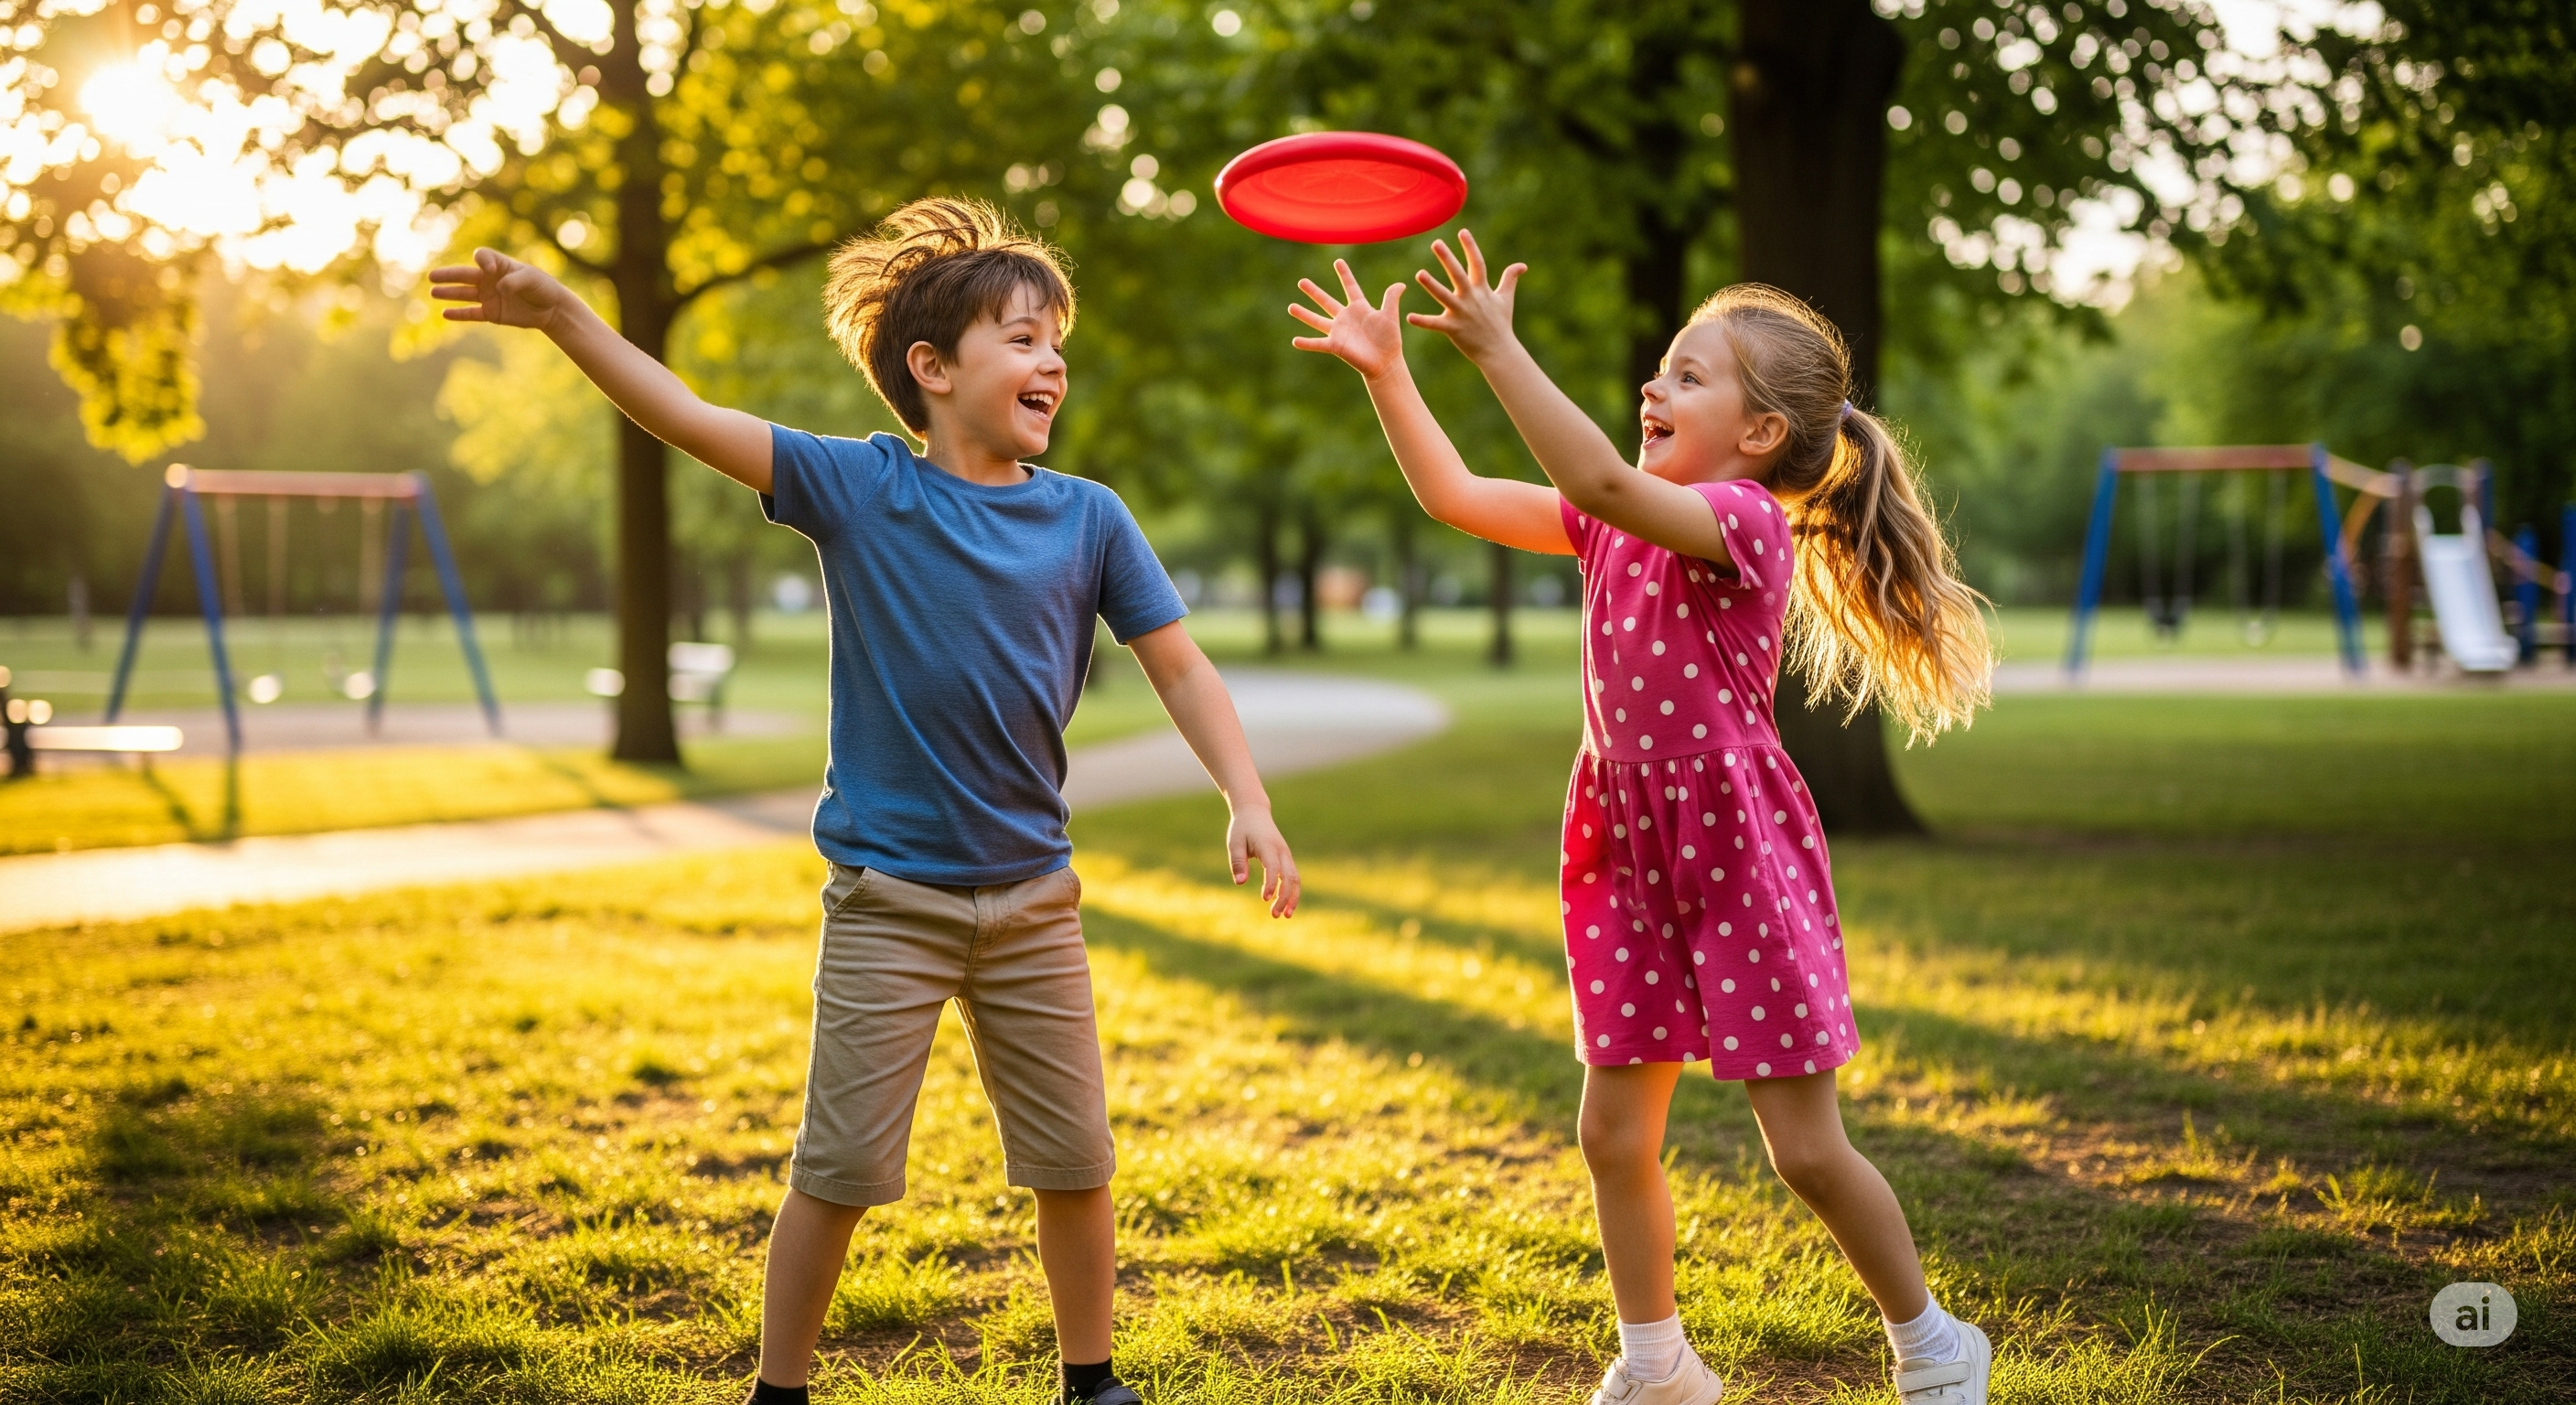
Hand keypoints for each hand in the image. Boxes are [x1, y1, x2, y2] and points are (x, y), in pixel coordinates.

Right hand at [429, 248, 579, 331]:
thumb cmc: (543, 288)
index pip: (483, 256)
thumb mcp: (532, 280)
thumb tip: (499, 288)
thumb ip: (515, 281)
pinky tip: (445, 313)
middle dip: (448, 275)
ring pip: (464, 294)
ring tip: (433, 292)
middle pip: (465, 275)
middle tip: (431, 276)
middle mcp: (490, 280)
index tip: (485, 267)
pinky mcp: (491, 313)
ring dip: (449, 293)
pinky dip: (459, 314)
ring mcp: (489, 297)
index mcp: (500, 265)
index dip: (481, 260)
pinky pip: (472, 313)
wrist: (552, 309)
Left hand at [1227, 805, 1300, 918]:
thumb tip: (1240, 883)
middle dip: (1284, 897)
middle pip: (1289, 877)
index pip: (1273, 867)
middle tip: (1275, 915)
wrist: (1255, 812)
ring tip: (1284, 915)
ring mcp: (1286, 855)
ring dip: (1291, 897)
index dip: (1271, 884)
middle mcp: (1281, 851)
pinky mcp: (1286, 858)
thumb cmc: (1242, 828)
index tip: (1265, 899)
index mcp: (1267, 846)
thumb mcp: (1234, 842)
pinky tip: (1285, 905)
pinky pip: (1293, 877)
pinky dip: (1292, 891)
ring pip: (1295, 878)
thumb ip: (1237, 862)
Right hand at [1288, 259, 1407, 381]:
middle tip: (1301, 281)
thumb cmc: (1389, 340)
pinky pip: (1318, 343)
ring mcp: (1339, 332)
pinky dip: (1306, 343)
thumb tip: (1401, 284)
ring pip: (1317, 320)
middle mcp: (1346, 318)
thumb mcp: (1390, 316)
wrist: (1385, 362)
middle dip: (1313, 291)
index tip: (1338, 262)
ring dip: (1304, 314)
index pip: (1350, 287)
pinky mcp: (1335, 346)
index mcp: (1359, 308)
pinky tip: (1294, 341)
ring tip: (1291, 307)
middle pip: (1326, 301)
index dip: (1344, 275)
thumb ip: (1391, 299)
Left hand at [1408, 230, 1525, 362]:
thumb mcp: (1506, 298)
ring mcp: (1462, 313)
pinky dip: (1423, 321)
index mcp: (1482, 290)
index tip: (1462, 231)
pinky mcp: (1454, 329)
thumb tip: (1522, 265)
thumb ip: (1510, 279)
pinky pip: (1436, 324)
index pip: (1477, 263)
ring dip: (1432, 285)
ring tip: (1419, 274)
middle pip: (1458, 274)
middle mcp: (1471, 298)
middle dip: (1447, 258)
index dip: (1470, 247)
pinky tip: (1409, 317)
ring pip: (1444, 296)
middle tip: (1435, 243)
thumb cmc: (1501, 324)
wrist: (1499, 351)